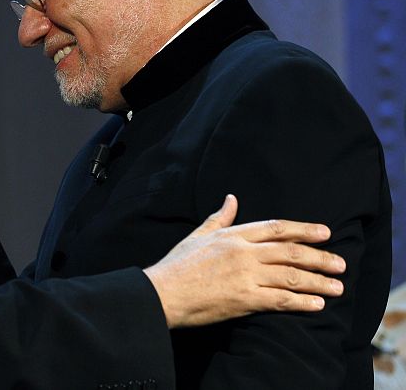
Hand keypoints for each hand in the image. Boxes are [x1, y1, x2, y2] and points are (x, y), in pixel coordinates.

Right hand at [144, 195, 345, 328]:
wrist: (163, 292)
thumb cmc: (177, 265)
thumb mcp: (198, 235)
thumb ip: (219, 218)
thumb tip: (231, 198)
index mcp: (233, 235)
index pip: (276, 228)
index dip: (303, 229)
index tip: (325, 233)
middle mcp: (243, 253)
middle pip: (291, 252)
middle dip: (320, 257)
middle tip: (340, 263)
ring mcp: (245, 276)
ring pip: (291, 276)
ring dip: (318, 282)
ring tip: (336, 287)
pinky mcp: (245, 299)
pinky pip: (280, 300)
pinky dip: (301, 302)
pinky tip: (317, 305)